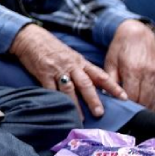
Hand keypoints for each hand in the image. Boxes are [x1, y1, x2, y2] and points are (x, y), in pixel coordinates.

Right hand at [10, 23, 126, 118]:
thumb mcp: (71, 55)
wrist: (30, 38)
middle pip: (86, 84)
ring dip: (75, 104)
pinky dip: (55, 99)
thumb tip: (95, 85)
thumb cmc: (51, 47)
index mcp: (80, 61)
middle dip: (94, 99)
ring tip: (80, 118)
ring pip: (69, 89)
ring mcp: (57, 70)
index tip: (124, 97)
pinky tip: (59, 108)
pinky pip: (50, 89)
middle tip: (100, 113)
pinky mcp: (43, 73)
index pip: (100, 75)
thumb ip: (81, 69)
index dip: (113, 86)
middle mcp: (71, 66)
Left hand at [104, 19, 154, 110]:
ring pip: (154, 99)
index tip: (119, 113)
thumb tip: (104, 95)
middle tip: (127, 118)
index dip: (126, 106)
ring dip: (146, 109)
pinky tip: (148, 109)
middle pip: (144, 100)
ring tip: (137, 117)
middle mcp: (147, 74)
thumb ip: (109, 79)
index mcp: (133, 70)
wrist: (138, 34)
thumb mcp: (110, 61)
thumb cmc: (120, 48)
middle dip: (136, 110)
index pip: (131, 95)